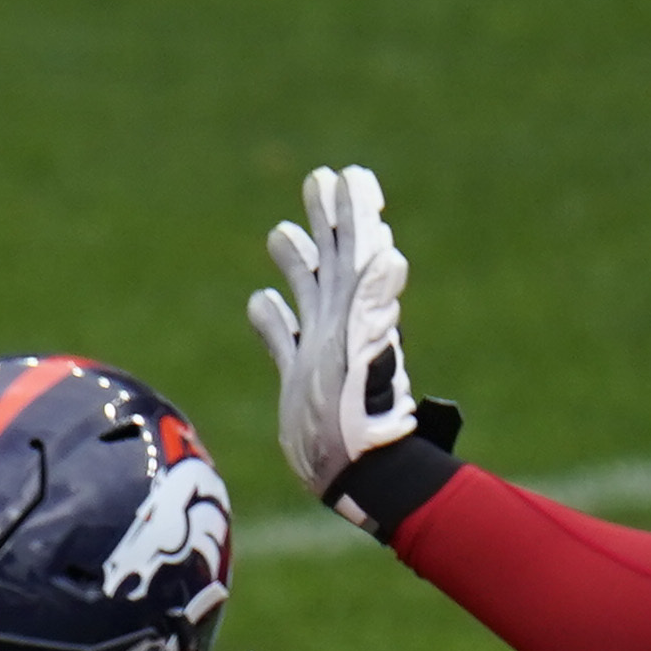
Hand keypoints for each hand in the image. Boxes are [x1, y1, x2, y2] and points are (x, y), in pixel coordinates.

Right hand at [243, 163, 420, 499]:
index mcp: (354, 311)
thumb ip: (374, 306)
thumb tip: (389, 256)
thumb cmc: (357, 421)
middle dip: (328, 220)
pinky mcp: (299, 381)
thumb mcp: (362, 356)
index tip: (351, 175)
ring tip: (283, 232)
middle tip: (321, 179)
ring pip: (307, 294)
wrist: (352, 475)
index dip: (354, 212)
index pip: (357, 249)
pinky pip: (283, 339)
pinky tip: (260, 304)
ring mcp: (319, 352)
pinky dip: (272, 318)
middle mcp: (338, 325)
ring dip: (298, 260)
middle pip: (333, 260)